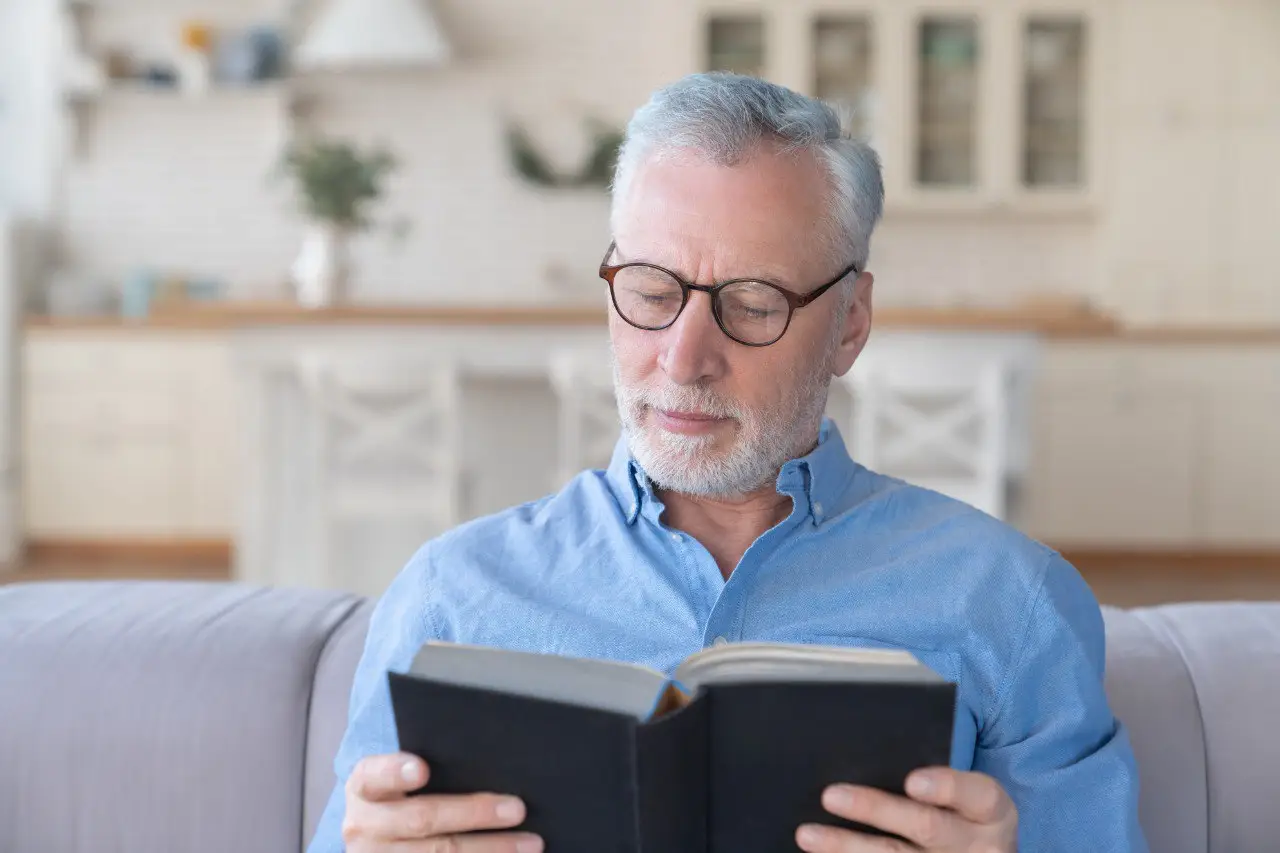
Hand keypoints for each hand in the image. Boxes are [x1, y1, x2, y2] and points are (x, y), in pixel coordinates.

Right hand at [342, 752, 543, 851]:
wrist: (380, 841)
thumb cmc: (405, 797)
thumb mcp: (400, 781)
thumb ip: (431, 766)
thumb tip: (492, 759)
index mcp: (364, 789)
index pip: (375, 776)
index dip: (396, 772)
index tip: (423, 768)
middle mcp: (364, 827)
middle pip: (421, 820)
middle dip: (473, 814)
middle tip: (517, 808)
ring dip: (490, 850)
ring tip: (529, 843)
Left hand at [796, 768, 1016, 851]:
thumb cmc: (960, 814)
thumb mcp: (966, 797)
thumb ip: (932, 777)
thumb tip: (863, 754)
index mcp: (992, 811)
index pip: (978, 794)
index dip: (946, 786)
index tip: (911, 780)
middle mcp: (978, 846)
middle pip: (928, 827)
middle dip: (876, 809)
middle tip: (831, 795)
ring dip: (848, 846)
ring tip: (808, 834)